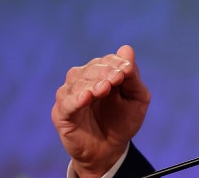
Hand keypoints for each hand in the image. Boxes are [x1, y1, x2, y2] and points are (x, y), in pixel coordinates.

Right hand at [51, 45, 150, 177]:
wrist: (110, 150)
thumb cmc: (124, 121)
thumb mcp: (136, 98)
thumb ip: (132, 76)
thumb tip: (127, 49)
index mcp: (102, 75)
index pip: (106, 61)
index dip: (116, 62)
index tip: (127, 69)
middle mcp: (83, 81)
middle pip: (90, 68)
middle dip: (105, 71)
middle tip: (117, 78)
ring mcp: (70, 96)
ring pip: (76, 81)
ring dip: (92, 82)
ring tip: (105, 88)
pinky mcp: (62, 114)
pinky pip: (66, 103)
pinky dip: (76, 99)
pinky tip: (87, 97)